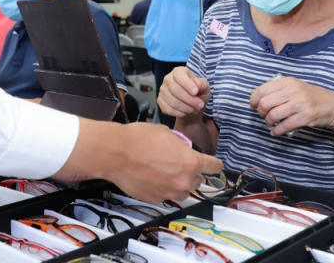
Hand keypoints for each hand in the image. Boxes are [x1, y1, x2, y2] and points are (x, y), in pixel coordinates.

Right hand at [57, 120, 222, 202]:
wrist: (117, 152)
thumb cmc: (139, 139)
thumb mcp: (167, 133)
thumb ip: (180, 144)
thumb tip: (181, 148)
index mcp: (191, 162)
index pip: (214, 167)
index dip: (216, 165)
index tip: (216, 165)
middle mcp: (183, 180)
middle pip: (198, 181)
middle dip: (192, 172)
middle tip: (180, 163)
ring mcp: (169, 192)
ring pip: (183, 191)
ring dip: (179, 183)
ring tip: (165, 171)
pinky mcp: (155, 199)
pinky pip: (165, 195)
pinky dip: (163, 188)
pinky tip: (153, 177)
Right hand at [158, 67, 209, 117]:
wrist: (191, 103)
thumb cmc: (198, 92)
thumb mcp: (204, 86)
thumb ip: (202, 84)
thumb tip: (197, 85)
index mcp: (178, 71)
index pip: (179, 76)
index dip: (187, 84)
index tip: (195, 92)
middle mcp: (168, 79)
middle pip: (175, 90)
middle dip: (189, 99)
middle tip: (200, 105)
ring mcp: (163, 90)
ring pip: (172, 101)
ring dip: (186, 108)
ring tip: (195, 109)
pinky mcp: (160, 101)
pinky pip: (168, 109)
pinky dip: (179, 113)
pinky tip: (186, 112)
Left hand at [249, 77, 333, 137]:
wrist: (332, 105)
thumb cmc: (309, 96)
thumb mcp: (292, 87)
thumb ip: (274, 89)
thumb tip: (253, 93)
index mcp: (287, 81)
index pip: (261, 90)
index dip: (254, 101)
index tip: (254, 106)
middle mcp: (293, 90)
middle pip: (265, 103)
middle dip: (261, 113)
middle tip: (265, 116)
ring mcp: (300, 103)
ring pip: (273, 115)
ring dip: (269, 122)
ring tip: (272, 123)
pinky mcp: (306, 117)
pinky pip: (284, 126)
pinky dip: (277, 131)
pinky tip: (276, 132)